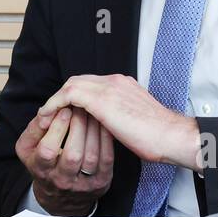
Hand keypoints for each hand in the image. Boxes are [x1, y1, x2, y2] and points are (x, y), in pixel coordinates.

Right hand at [15, 105, 114, 215]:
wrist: (60, 197)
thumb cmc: (43, 163)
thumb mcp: (28, 148)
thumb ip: (34, 128)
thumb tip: (47, 109)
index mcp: (40, 169)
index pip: (47, 151)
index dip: (57, 129)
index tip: (64, 110)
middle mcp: (62, 181)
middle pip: (72, 155)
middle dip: (78, 126)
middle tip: (82, 106)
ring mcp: (83, 185)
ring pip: (91, 156)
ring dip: (93, 130)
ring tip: (93, 111)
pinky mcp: (101, 183)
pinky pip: (106, 159)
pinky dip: (106, 139)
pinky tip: (103, 124)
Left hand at [39, 74, 199, 168]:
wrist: (172, 136)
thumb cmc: (159, 136)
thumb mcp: (135, 121)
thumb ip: (119, 116)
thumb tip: (106, 126)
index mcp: (124, 85)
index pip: (91, 83)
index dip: (75, 95)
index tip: (66, 112)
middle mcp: (115, 81)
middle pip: (79, 80)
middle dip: (63, 95)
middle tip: (51, 112)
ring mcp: (109, 87)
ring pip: (71, 84)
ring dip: (56, 100)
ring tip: (45, 115)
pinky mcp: (102, 99)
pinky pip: (68, 95)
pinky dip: (55, 104)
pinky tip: (48, 116)